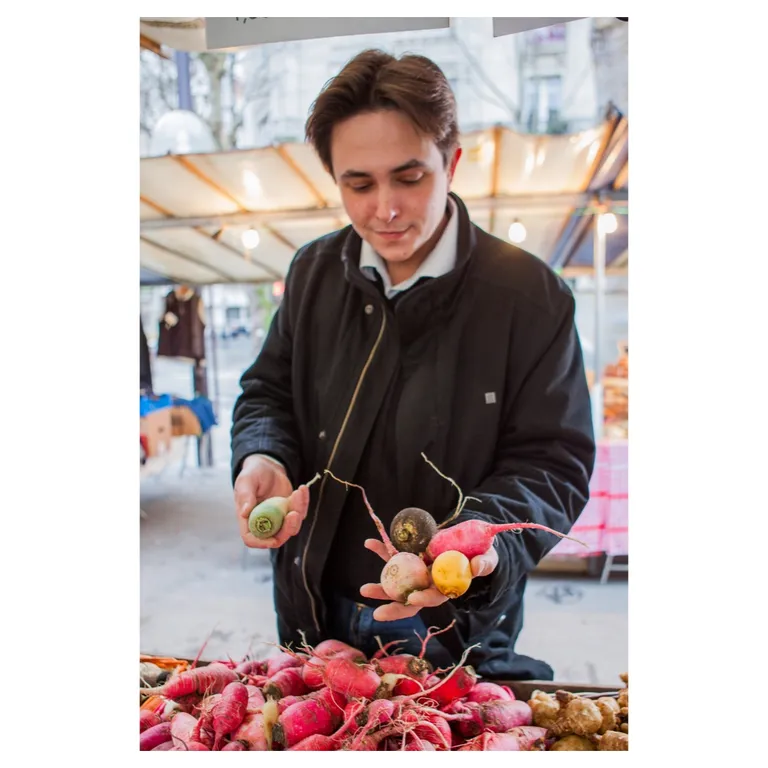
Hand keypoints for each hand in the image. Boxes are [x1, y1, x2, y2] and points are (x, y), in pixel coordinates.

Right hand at [234, 455, 309, 548]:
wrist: (267, 466)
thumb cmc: (253, 474)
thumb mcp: (246, 481)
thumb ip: (245, 496)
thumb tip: (244, 512)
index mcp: (248, 518)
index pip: (251, 539)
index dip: (261, 543)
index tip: (274, 538)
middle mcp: (264, 522)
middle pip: (277, 537)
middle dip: (288, 528)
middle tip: (294, 512)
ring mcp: (279, 518)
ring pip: (292, 526)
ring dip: (298, 512)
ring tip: (298, 492)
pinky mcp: (290, 510)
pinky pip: (301, 512)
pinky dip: (304, 502)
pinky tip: (302, 488)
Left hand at [359, 539, 499, 620]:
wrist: (473, 542)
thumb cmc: (482, 554)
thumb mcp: (488, 558)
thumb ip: (484, 563)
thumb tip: (476, 567)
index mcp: (446, 588)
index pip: (433, 598)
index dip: (424, 599)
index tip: (413, 599)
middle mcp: (429, 584)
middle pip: (410, 599)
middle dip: (393, 607)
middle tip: (377, 613)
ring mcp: (418, 572)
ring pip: (398, 582)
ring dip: (380, 586)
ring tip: (363, 590)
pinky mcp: (411, 558)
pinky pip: (394, 555)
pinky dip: (381, 550)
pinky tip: (369, 543)